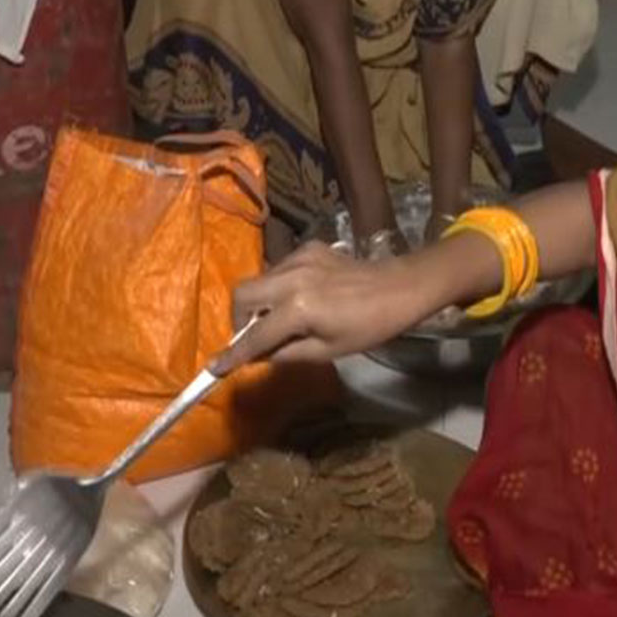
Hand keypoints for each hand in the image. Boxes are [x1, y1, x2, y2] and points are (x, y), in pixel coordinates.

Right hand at [213, 241, 433, 371]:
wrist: (401, 287)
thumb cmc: (370, 327)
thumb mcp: (329, 351)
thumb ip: (287, 353)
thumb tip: (259, 356)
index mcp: (298, 308)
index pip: (255, 336)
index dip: (234, 355)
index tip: (214, 368)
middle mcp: (291, 279)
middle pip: (242, 295)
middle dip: (238, 319)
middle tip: (251, 337)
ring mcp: (299, 259)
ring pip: (258, 279)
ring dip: (258, 302)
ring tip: (278, 319)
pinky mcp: (309, 248)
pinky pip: (279, 269)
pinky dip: (278, 286)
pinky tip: (299, 298)